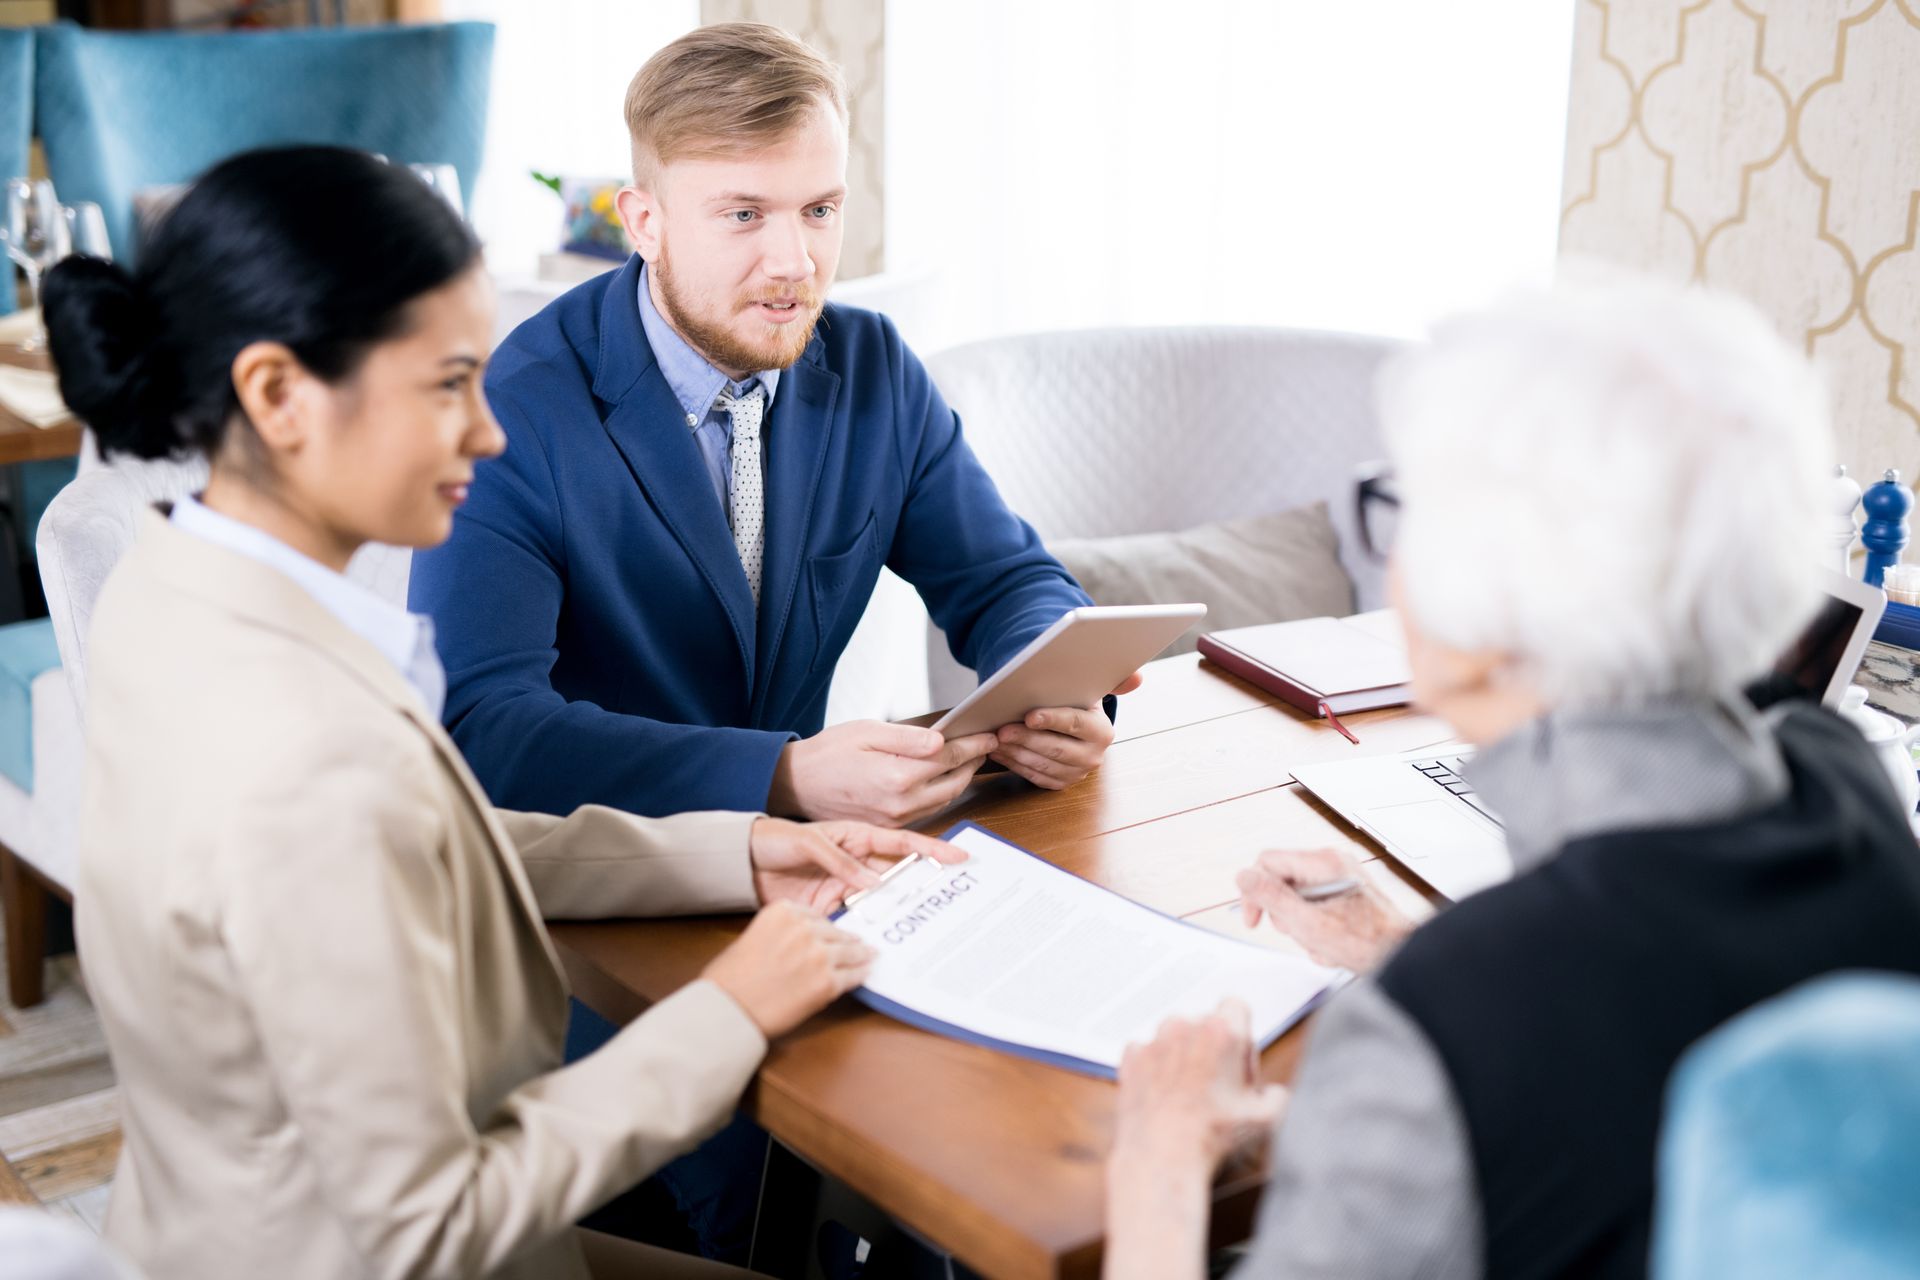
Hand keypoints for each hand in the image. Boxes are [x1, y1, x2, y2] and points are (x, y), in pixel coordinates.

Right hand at [701, 901, 874, 1037]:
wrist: (727, 1007)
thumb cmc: (731, 978)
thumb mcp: (753, 936)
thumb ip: (781, 932)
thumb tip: (802, 944)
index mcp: (783, 911)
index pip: (816, 916)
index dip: (827, 927)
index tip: (835, 931)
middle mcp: (804, 929)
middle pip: (836, 933)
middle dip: (847, 940)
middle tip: (860, 943)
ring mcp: (819, 955)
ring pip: (850, 953)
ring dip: (861, 955)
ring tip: (870, 955)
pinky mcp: (827, 983)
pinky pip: (852, 977)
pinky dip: (860, 976)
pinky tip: (865, 974)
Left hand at [749, 817, 965, 911]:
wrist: (739, 864)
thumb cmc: (772, 840)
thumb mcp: (807, 842)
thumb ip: (840, 861)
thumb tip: (872, 883)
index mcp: (856, 837)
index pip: (900, 844)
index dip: (930, 850)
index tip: (957, 856)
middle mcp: (856, 864)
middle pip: (899, 875)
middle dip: (926, 883)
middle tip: (953, 894)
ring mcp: (845, 888)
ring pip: (883, 900)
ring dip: (901, 909)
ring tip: (926, 919)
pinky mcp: (830, 910)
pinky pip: (858, 920)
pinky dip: (872, 928)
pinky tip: (886, 937)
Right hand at [769, 720, 999, 826]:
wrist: (796, 784)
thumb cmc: (828, 753)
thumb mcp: (867, 733)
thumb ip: (908, 738)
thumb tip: (942, 740)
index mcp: (897, 776)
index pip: (950, 758)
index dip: (974, 744)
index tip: (989, 734)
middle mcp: (901, 803)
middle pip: (954, 783)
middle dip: (974, 762)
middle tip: (985, 744)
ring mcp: (896, 819)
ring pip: (944, 799)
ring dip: (960, 779)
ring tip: (969, 758)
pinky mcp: (890, 826)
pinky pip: (927, 809)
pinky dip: (942, 792)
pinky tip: (943, 778)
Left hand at [989, 672, 1137, 789]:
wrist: (1076, 728)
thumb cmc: (1078, 703)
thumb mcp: (1094, 690)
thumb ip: (1115, 682)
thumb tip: (1137, 678)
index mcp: (1102, 731)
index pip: (1075, 724)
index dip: (1051, 720)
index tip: (1029, 716)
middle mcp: (1093, 756)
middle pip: (1055, 748)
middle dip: (1026, 739)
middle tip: (1002, 729)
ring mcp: (1076, 774)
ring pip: (1042, 765)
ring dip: (1016, 753)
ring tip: (996, 740)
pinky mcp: (1061, 784)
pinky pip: (1034, 777)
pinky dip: (1014, 765)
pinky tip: (999, 752)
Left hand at [1114, 999, 1286, 1170]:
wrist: (1162, 1157)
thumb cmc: (1212, 1136)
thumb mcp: (1266, 1120)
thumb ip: (1278, 1097)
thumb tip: (1274, 1093)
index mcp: (1221, 1031)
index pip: (1236, 1006)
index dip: (1241, 1036)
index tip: (1237, 1064)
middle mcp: (1185, 1026)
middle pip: (1206, 1024)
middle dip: (1213, 1049)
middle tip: (1217, 1086)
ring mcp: (1155, 1040)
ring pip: (1176, 1035)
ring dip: (1184, 1055)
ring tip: (1189, 1093)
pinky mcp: (1132, 1057)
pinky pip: (1148, 1051)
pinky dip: (1156, 1068)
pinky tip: (1166, 1094)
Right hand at [1236, 848, 1414, 971]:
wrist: (1401, 955)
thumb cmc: (1366, 942)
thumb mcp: (1309, 923)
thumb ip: (1272, 898)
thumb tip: (1243, 877)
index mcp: (1324, 862)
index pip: (1268, 862)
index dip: (1254, 891)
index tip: (1254, 920)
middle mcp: (1332, 863)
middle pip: (1281, 881)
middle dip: (1285, 915)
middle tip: (1301, 934)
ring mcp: (1339, 878)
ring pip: (1296, 899)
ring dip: (1303, 928)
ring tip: (1323, 944)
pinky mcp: (1344, 894)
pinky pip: (1314, 908)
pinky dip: (1317, 930)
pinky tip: (1333, 946)